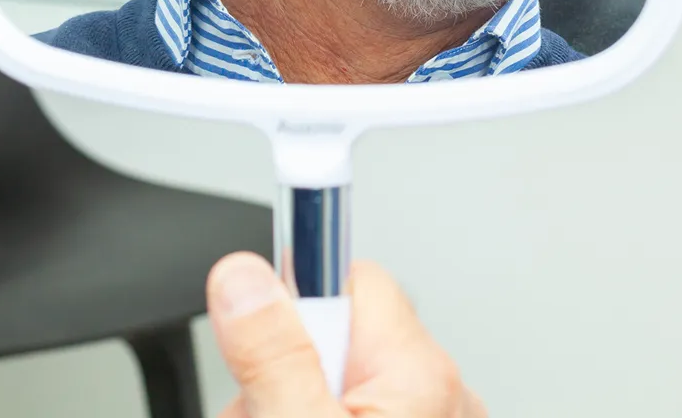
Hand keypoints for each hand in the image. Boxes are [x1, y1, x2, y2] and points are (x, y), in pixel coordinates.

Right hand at [206, 252, 484, 417]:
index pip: (348, 276)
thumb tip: (243, 277)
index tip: (248, 291)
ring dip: (290, 400)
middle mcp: (438, 393)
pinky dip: (315, 414)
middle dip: (281, 367)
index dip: (292, 300)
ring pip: (333, 376)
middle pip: (333, 331)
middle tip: (258, 412)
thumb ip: (272, 356)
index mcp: (419, 374)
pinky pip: (348, 406)